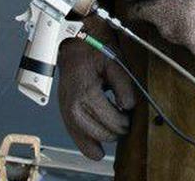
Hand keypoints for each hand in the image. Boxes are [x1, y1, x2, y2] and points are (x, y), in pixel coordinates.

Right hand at [57, 19, 136, 160]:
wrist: (73, 45)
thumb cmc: (94, 51)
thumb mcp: (115, 63)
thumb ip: (124, 86)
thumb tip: (129, 107)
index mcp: (86, 92)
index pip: (111, 121)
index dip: (125, 122)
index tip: (130, 115)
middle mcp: (73, 105)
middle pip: (101, 133)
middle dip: (117, 131)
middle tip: (125, 122)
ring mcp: (66, 110)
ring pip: (87, 140)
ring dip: (104, 138)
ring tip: (114, 130)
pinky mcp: (64, 112)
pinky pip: (75, 136)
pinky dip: (86, 145)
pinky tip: (97, 149)